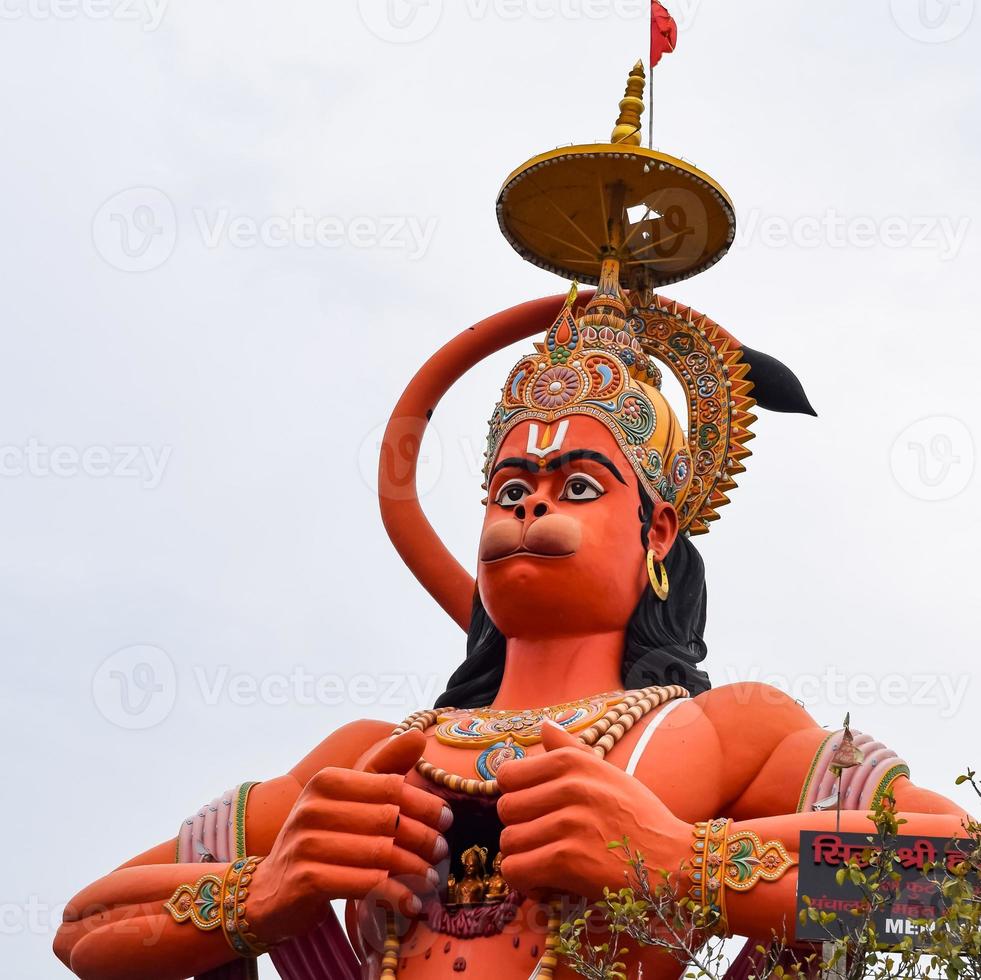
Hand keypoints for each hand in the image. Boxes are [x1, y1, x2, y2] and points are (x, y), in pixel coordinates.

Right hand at [249, 729, 450, 944]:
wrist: (269, 891)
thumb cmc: (320, 841)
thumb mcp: (347, 800)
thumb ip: (383, 769)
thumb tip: (419, 735)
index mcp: (326, 781)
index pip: (390, 787)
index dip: (424, 804)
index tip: (447, 821)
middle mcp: (313, 807)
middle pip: (389, 821)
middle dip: (424, 839)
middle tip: (441, 853)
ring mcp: (306, 843)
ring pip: (382, 854)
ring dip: (415, 870)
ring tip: (432, 879)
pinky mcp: (307, 879)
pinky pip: (366, 884)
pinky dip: (396, 895)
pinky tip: (410, 903)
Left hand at [496, 721, 690, 900]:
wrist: (674, 861)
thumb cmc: (639, 818)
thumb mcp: (608, 773)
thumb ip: (570, 749)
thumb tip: (544, 725)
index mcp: (572, 761)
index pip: (508, 775)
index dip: (516, 797)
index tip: (533, 813)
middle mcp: (569, 786)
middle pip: (505, 810)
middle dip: (519, 829)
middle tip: (542, 842)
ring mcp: (568, 822)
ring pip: (509, 842)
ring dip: (524, 858)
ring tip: (546, 863)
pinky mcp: (568, 859)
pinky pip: (516, 870)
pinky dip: (525, 882)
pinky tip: (546, 883)